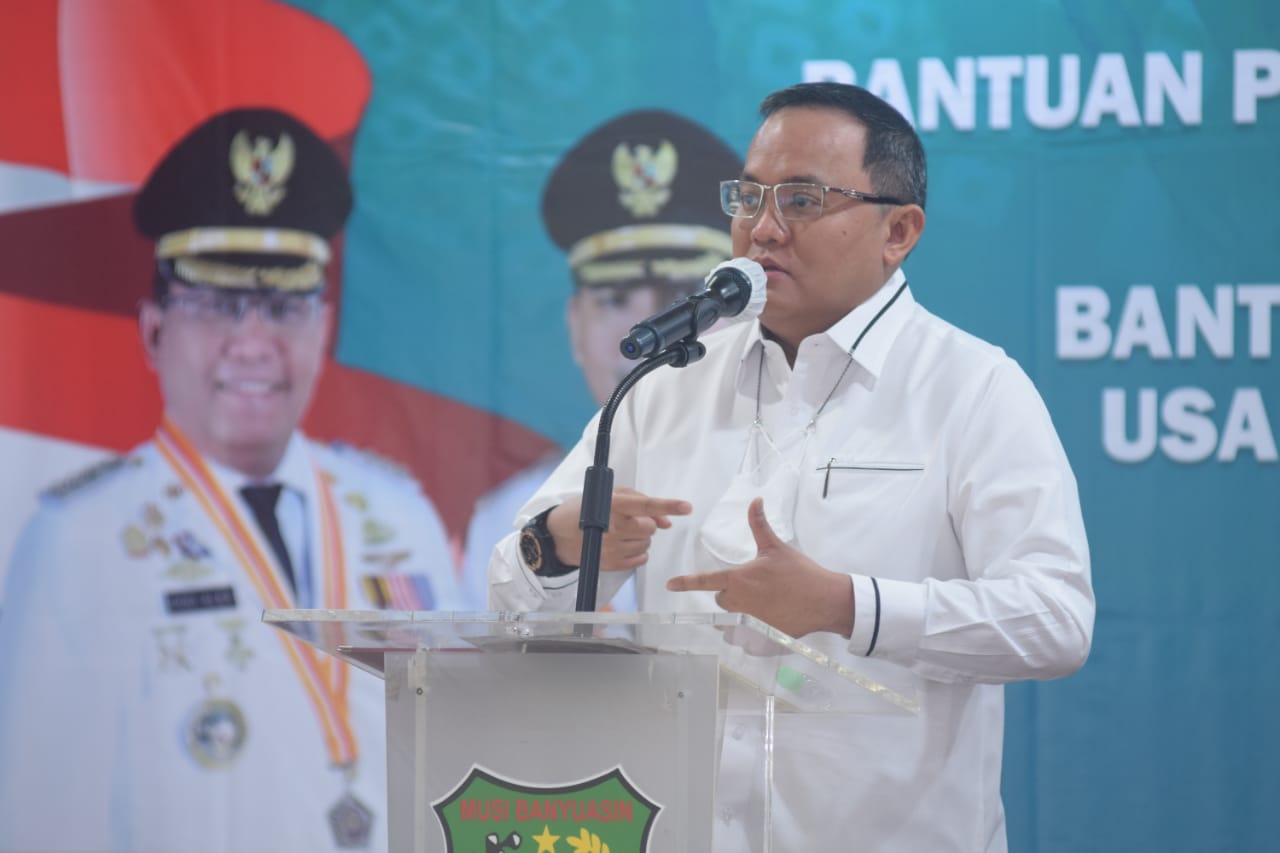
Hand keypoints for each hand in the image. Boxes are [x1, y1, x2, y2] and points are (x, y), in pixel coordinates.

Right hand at [546, 488, 691, 570]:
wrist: (557, 535)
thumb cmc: (585, 510)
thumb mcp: (609, 495)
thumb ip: (641, 502)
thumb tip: (667, 521)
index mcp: (612, 504)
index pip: (646, 505)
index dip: (668, 506)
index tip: (687, 507)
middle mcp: (612, 527)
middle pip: (651, 528)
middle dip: (645, 524)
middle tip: (626, 521)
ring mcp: (611, 548)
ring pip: (647, 544)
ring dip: (639, 538)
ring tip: (619, 533)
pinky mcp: (611, 564)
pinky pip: (641, 560)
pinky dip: (636, 553)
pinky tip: (619, 545)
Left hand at [666, 497, 854, 638]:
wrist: (825, 600)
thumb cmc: (800, 572)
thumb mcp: (776, 547)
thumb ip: (759, 525)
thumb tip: (755, 501)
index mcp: (740, 579)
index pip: (706, 581)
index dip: (686, 582)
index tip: (670, 584)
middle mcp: (741, 602)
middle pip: (722, 599)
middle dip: (730, 592)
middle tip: (752, 584)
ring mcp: (750, 621)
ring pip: (735, 615)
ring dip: (743, 608)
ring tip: (766, 599)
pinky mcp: (763, 635)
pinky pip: (750, 631)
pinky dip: (758, 623)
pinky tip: (776, 613)